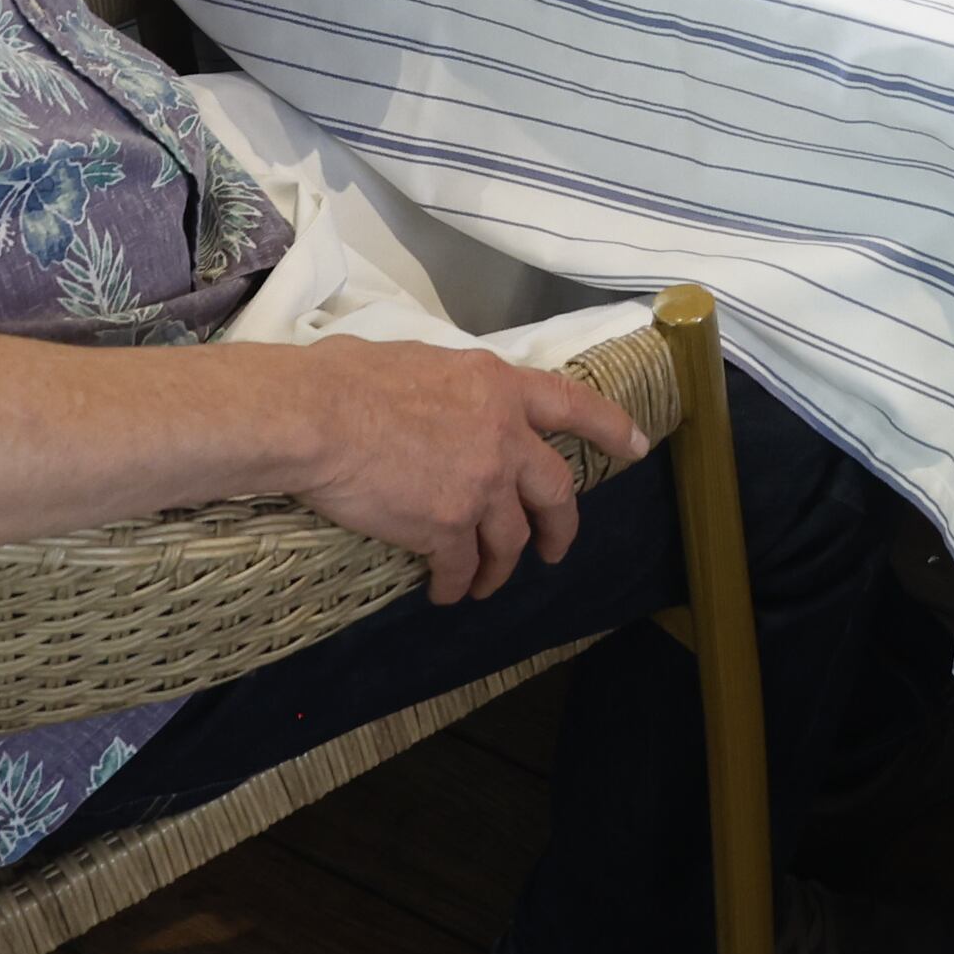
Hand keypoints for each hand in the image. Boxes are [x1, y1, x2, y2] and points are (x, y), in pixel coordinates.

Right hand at [276, 336, 646, 602]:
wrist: (316, 417)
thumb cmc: (347, 377)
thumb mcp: (422, 361)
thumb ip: (454, 388)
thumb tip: (442, 403)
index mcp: (497, 385)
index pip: (573, 404)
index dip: (610, 428)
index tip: (637, 447)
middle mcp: (502, 436)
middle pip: (554, 490)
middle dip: (560, 527)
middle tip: (554, 549)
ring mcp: (479, 484)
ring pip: (511, 539)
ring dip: (502, 567)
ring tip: (487, 582)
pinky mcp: (447, 527)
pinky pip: (464, 567)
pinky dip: (458, 585)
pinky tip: (446, 592)